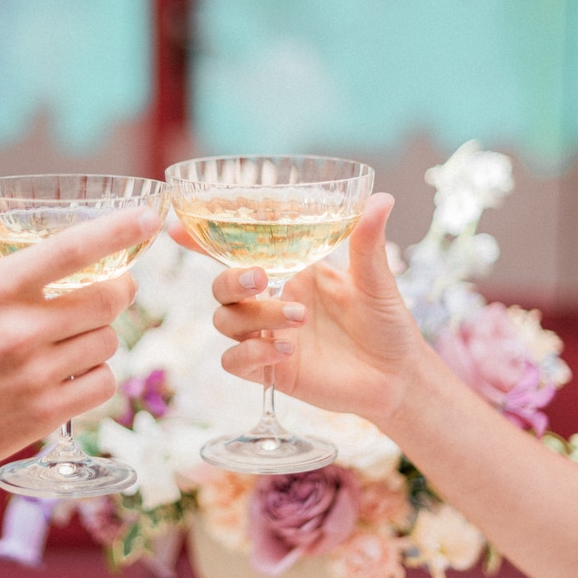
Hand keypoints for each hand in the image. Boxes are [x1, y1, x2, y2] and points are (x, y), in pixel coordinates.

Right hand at [0, 198, 160, 508]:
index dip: (117, 230)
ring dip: (102, 334)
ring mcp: (35, 375)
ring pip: (107, 342)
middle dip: (121, 287)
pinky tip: (76, 372)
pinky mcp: (43, 415)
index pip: (73, 250)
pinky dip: (97, 376)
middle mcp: (21, 330)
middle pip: (109, 297)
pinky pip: (101, 385)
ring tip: (78, 336)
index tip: (146, 219)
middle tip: (115, 286)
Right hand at [176, 194, 424, 427]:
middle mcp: (271, 301)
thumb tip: (381, 199)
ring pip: (226, 320)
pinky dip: (251, 353)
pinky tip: (285, 351)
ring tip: (300, 320)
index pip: (237, 251)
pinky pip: (234, 361)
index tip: (178, 227)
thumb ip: (367, 242)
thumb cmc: (388, 324)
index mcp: (290, 270)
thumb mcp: (376, 280)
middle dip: (231, 278)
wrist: (399, 378)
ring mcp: (267, 335)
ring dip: (256, 316)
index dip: (203, 240)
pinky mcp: (270, 370)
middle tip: (263, 279)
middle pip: (221, 285)